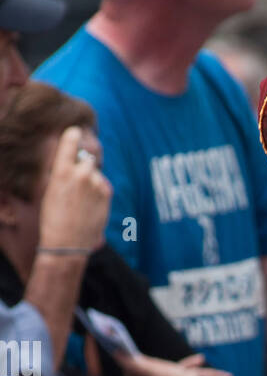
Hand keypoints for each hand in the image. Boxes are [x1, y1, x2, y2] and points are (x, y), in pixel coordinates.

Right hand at [38, 126, 111, 253]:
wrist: (67, 243)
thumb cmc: (54, 218)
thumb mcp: (51, 190)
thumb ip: (64, 173)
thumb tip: (75, 163)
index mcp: (62, 170)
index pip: (71, 140)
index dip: (74, 135)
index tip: (76, 132)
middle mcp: (81, 173)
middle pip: (87, 159)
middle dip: (84, 167)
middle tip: (77, 185)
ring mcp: (96, 184)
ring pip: (96, 175)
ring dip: (92, 182)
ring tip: (82, 202)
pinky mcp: (106, 195)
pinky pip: (102, 187)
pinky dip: (98, 193)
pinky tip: (89, 207)